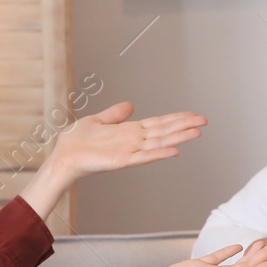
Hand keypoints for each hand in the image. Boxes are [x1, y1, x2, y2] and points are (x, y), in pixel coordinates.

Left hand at [50, 102, 205, 180]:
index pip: (159, 124)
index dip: (176, 119)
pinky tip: (174, 151)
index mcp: (129, 132)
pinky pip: (144, 156)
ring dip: (179, 138)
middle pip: (164, 131)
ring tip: (197, 132)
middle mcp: (133, 141)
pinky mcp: (122, 160)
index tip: (192, 115)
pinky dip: (159, 154)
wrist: (62, 156)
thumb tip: (130, 105)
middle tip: (204, 121)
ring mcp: (130, 151)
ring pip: (160, 143)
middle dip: (184, 125)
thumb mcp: (97, 120)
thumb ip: (115, 114)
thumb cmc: (76, 142)